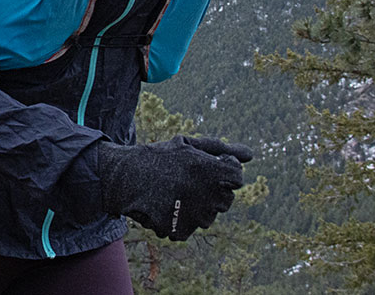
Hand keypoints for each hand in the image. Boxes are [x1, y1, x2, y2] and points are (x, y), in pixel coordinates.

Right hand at [97, 135, 251, 240]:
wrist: (123, 175)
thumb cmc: (159, 157)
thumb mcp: (189, 145)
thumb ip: (222, 149)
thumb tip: (251, 155)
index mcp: (211, 170)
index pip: (237, 177)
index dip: (223, 172)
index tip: (206, 168)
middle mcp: (206, 193)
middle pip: (226, 200)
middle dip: (211, 191)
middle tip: (187, 182)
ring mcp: (193, 214)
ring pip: (208, 217)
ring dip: (195, 208)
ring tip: (174, 194)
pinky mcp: (178, 229)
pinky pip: (188, 229)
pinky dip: (178, 221)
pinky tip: (164, 206)